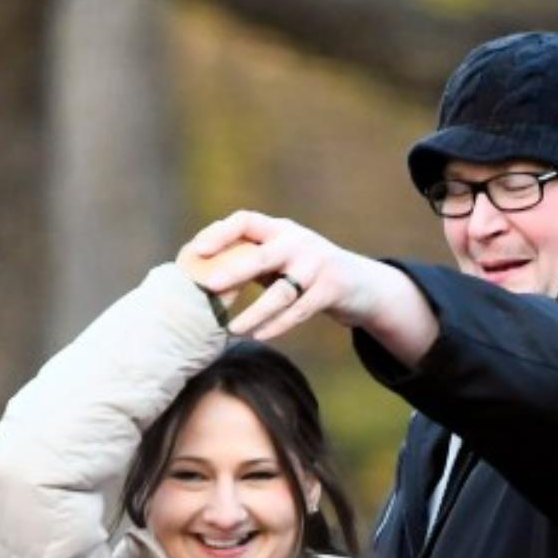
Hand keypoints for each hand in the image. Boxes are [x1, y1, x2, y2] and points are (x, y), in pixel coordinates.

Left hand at [175, 213, 435, 356]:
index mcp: (281, 229)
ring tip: (232, 329)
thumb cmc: (309, 273)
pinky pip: (300, 310)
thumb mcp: (282, 258)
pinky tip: (259, 336)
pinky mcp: (331, 289)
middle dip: (233, 269)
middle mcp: (299, 242)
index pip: (245, 221)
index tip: (196, 251)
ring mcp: (317, 265)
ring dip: (255, 313)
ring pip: (281, 292)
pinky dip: (278, 324)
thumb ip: (251, 260)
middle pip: (261, 255)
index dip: (219, 233)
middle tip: (206, 285)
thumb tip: (204, 274)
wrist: (362, 285)